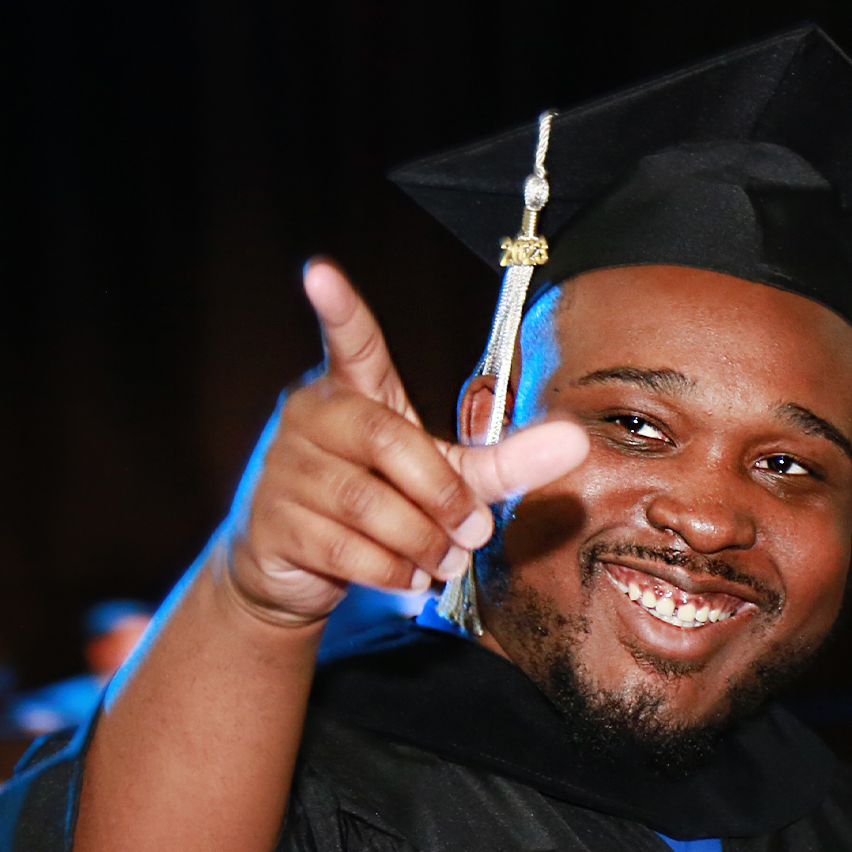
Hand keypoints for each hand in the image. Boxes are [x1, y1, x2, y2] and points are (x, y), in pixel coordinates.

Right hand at [216, 258, 587, 630]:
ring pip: (367, 503)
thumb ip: (503, 460)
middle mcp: (311, 418)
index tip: (320, 273)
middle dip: (442, 494)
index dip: (338, 309)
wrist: (295, 570)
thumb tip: (576, 441)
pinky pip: (345, 547)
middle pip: (387, 441)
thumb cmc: (377, 507)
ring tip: (444, 561)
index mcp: (352, 392)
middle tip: (474, 531)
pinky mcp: (274, 523)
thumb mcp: (443, 477)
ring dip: (422, 542)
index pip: (348, 341)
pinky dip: (390, 571)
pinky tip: (407, 578)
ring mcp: (285, 470)